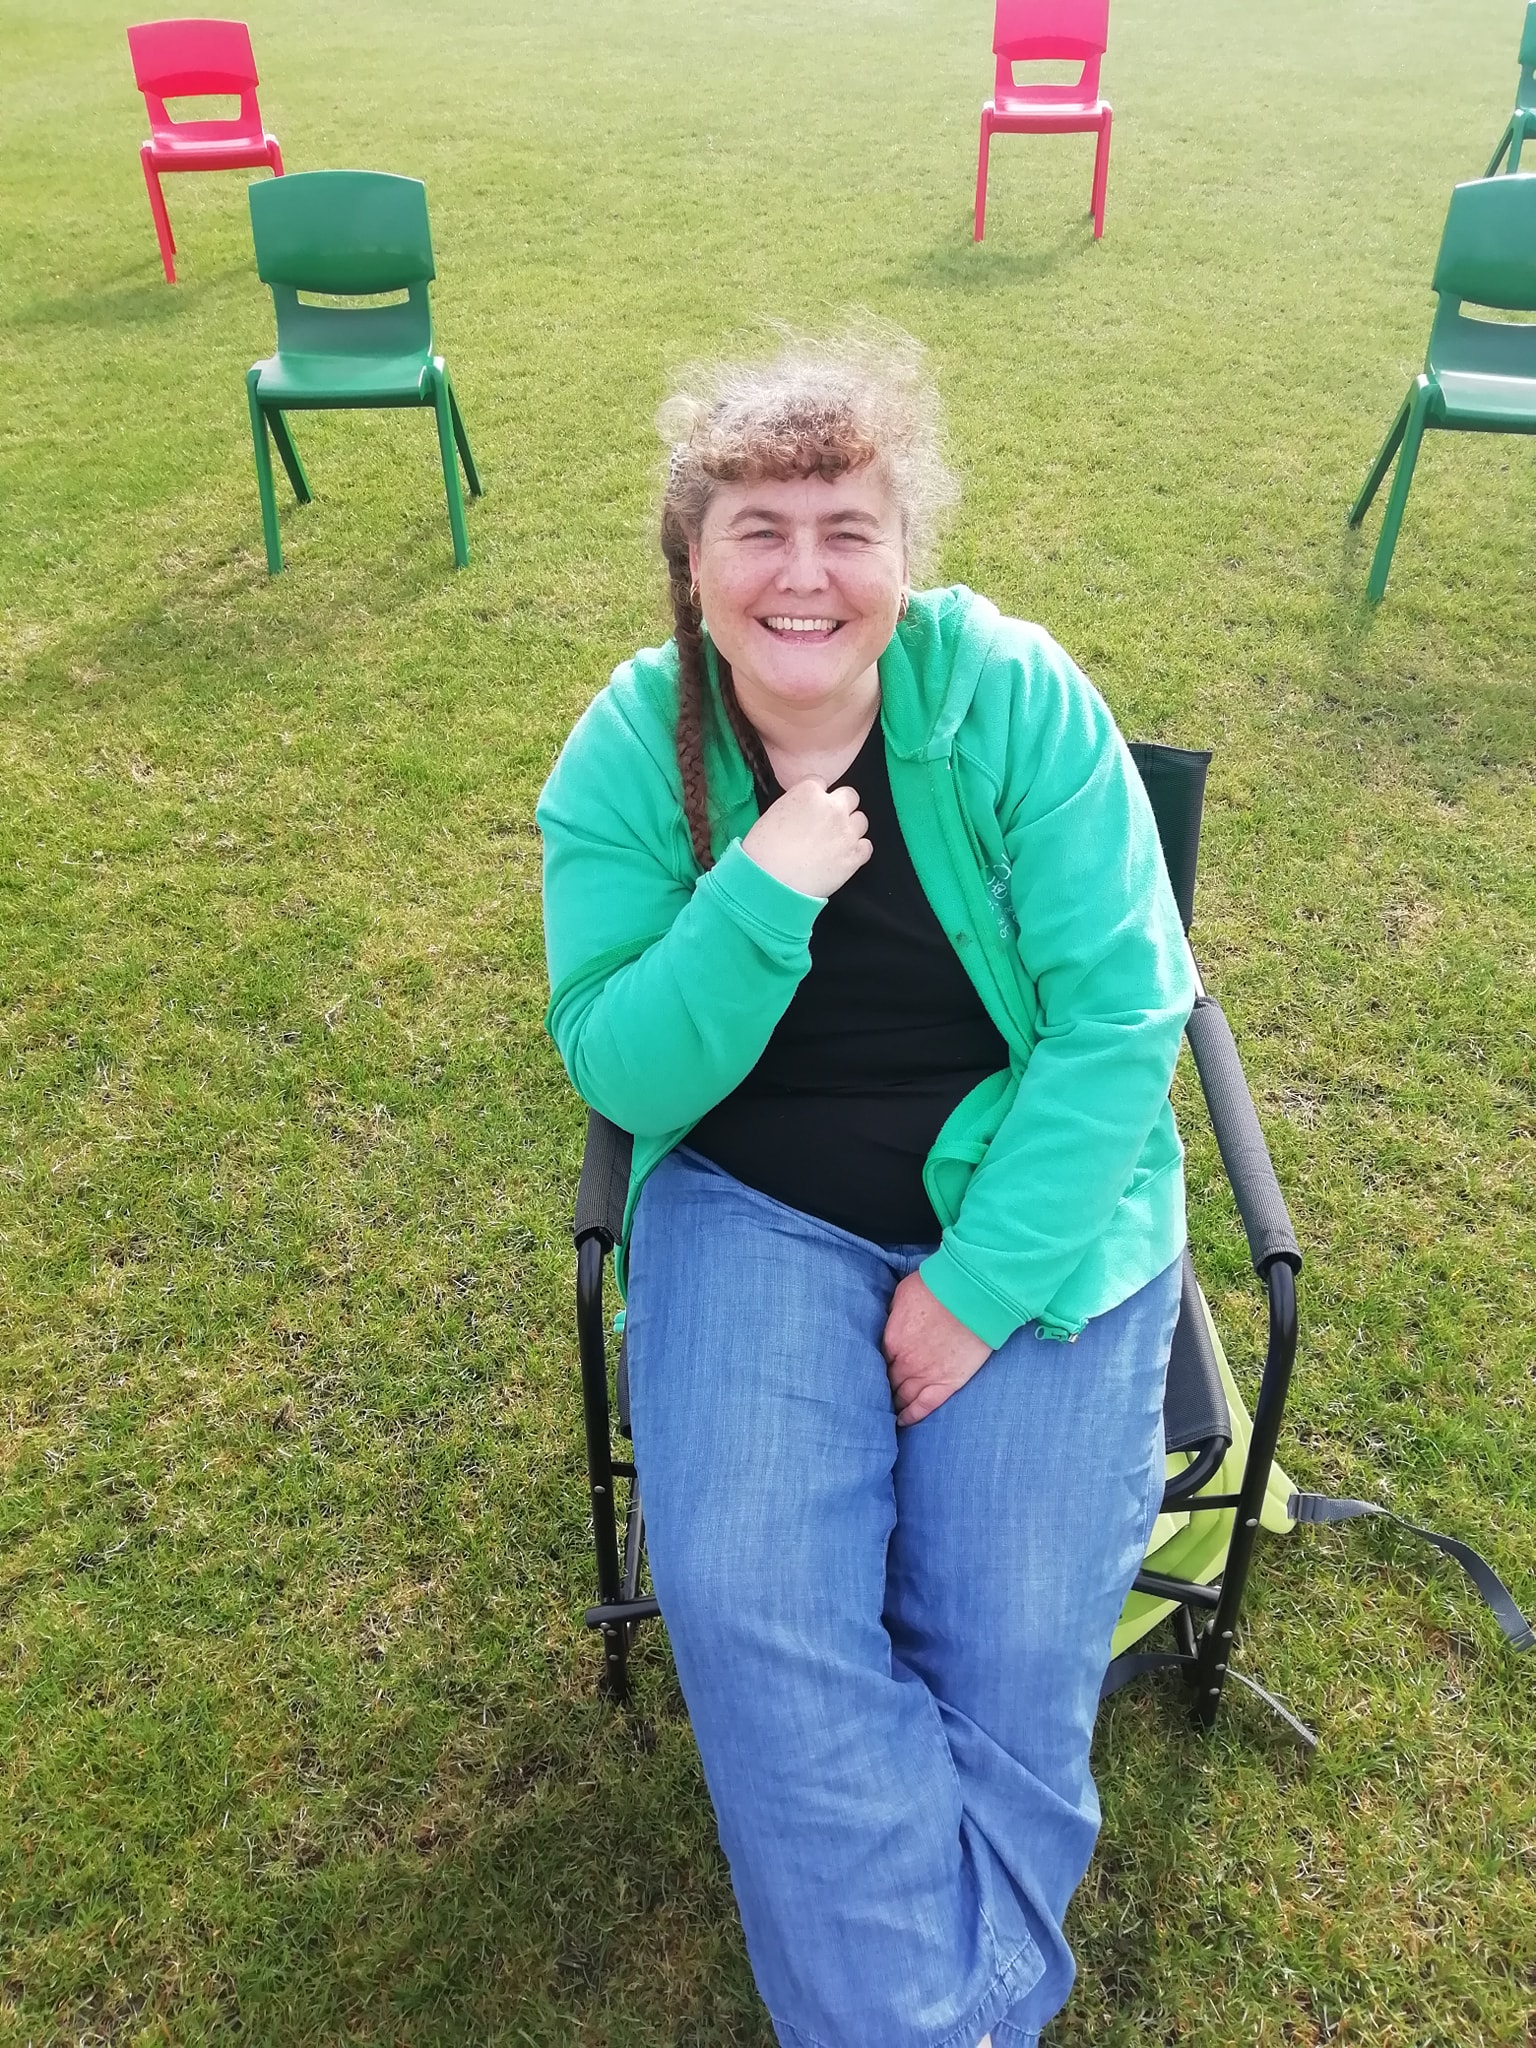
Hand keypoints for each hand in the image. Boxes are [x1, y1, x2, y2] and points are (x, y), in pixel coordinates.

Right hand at [741, 779, 871, 897]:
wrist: (771, 884)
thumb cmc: (763, 853)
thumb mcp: (772, 815)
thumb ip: (794, 805)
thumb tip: (803, 811)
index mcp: (808, 792)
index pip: (820, 782)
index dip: (815, 797)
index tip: (810, 809)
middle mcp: (832, 807)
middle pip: (850, 796)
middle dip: (840, 807)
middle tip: (827, 823)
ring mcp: (846, 832)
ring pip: (861, 820)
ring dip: (850, 828)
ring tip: (834, 842)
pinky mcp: (855, 856)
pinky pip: (866, 846)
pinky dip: (857, 851)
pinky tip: (842, 857)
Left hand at [882, 1272, 991, 1425]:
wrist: (973, 1296)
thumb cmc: (938, 1288)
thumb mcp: (902, 1294)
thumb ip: (892, 1314)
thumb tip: (888, 1323)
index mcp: (890, 1341)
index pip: (874, 1362)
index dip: (872, 1367)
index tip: (869, 1372)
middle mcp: (903, 1363)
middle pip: (886, 1382)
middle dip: (880, 1387)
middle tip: (875, 1394)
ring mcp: (925, 1376)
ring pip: (902, 1397)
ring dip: (893, 1403)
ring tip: (888, 1409)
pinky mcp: (947, 1383)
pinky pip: (924, 1406)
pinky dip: (911, 1416)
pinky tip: (902, 1421)